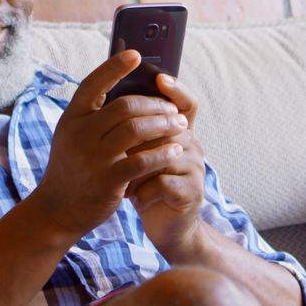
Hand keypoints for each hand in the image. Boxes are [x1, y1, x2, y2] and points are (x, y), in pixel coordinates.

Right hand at [29, 50, 189, 241]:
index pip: (92, 83)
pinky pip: (142, 161)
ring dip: (163, 124)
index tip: (137, 55)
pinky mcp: (108, 180)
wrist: (56, 209)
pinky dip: (162, 152)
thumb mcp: (72, 136)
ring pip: (136, 129)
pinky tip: (175, 149)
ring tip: (179, 124)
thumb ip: (94, 116)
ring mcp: (93, 157)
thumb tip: (129, 90)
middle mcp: (80, 133)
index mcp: (71, 117)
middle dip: (155, 104)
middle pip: (125, 106)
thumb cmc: (72, 166)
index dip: (114, 67)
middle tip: (173, 108)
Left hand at [126, 74, 207, 259]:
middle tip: (114, 145)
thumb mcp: (141, 155)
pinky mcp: (190, 193)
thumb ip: (135, 131)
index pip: (186, 104)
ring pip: (164, 153)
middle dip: (140, 134)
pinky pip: (163, 181)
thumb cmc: (148, 186)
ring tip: (119, 174)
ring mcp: (194, 169)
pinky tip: (131, 197)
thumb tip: (110, 99)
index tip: (160, 78)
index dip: (177, 90)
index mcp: (180, 135)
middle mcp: (192, 147)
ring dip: (137, 164)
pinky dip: (142, 189)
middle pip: (170, 126)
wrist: (166, 227)